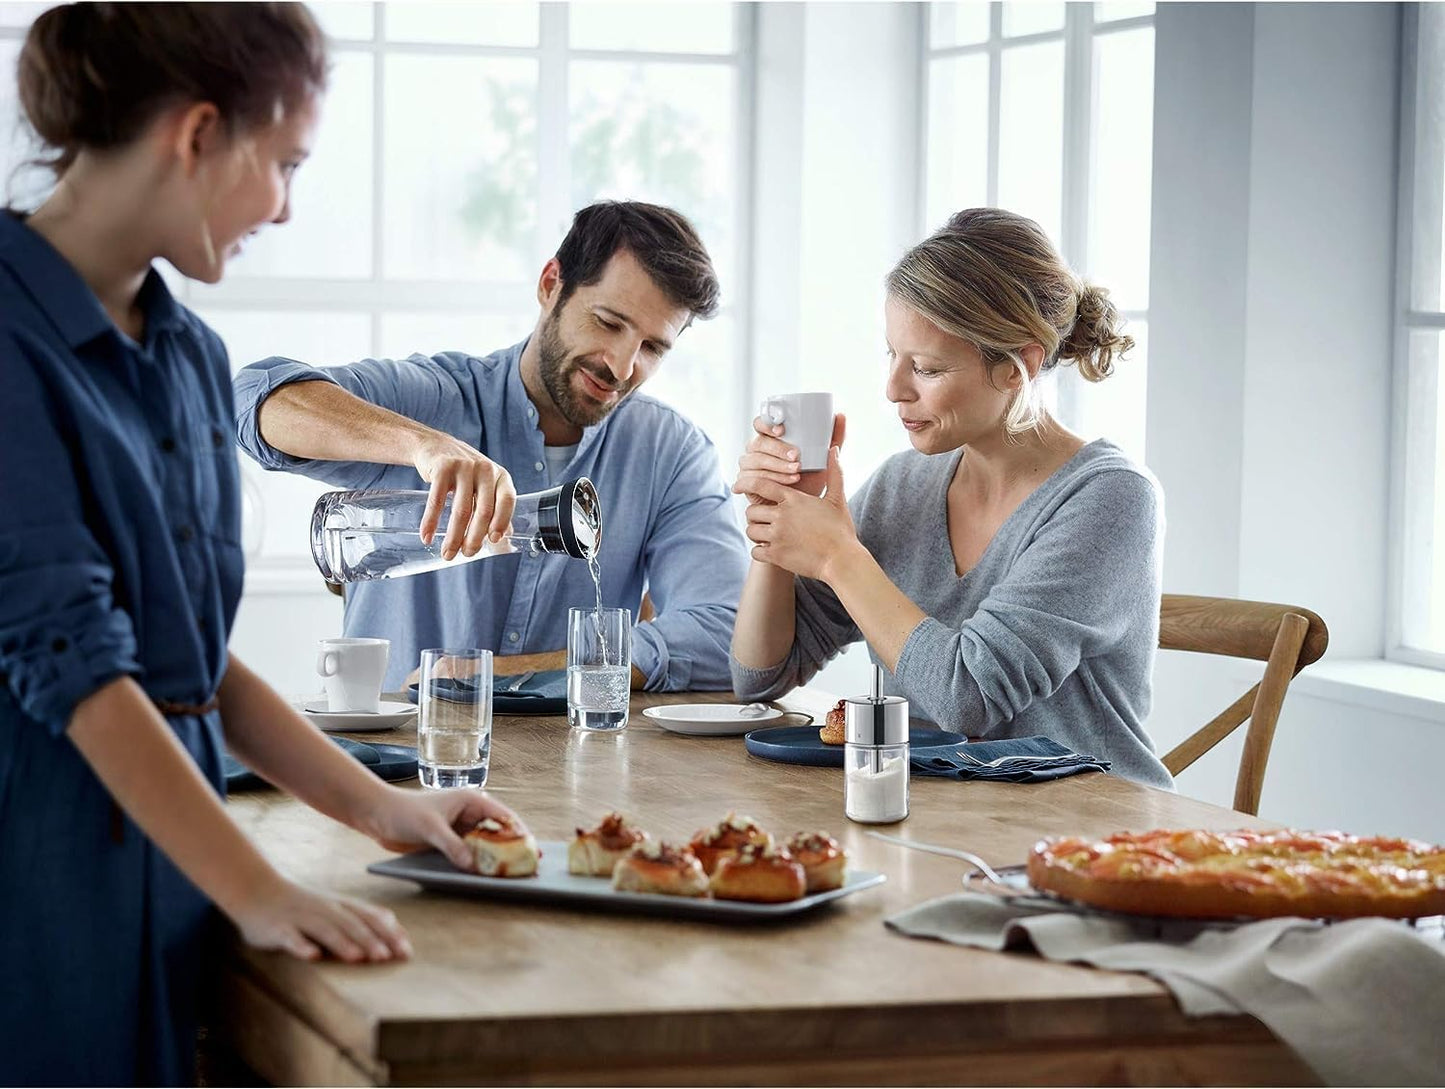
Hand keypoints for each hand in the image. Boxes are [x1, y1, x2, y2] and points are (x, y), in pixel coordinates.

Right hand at [231, 874, 411, 962]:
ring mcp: (301, 918)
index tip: (406, 951)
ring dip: (342, 943)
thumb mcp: (335, 906)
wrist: (257, 890)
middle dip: (370, 940)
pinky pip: (291, 937)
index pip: (370, 918)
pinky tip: (313, 956)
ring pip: (325, 930)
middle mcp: (325, 909)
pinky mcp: (279, 928)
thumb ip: (361, 914)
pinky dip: (302, 946)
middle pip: (351, 924)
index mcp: (341, 905)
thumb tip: (393, 922)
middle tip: (387, 957)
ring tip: (358, 957)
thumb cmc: (302, 904)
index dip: (389, 934)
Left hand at [360, 784, 525, 871]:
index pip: (502, 816)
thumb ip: (452, 846)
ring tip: (512, 872)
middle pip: (498, 832)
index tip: (531, 848)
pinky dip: (479, 863)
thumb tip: (473, 866)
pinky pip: (470, 853)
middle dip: (512, 847)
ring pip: (485, 844)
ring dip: (496, 857)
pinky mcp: (449, 841)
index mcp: (471, 800)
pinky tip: (487, 874)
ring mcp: (460, 828)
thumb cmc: (404, 813)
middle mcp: (469, 813)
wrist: (378, 816)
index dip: (519, 832)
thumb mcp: (431, 828)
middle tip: (528, 864)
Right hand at [411, 432, 516, 559]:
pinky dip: (430, 522)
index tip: (492, 540)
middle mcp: (485, 470)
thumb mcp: (484, 485)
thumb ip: (494, 507)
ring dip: (453, 537)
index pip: (507, 501)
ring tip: (447, 553)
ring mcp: (464, 467)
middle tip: (466, 554)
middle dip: (474, 538)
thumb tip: (505, 537)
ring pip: (461, 510)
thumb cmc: (464, 473)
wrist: (435, 446)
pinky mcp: (442, 468)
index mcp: (500, 476)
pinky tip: (426, 537)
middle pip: (483, 511)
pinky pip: (436, 501)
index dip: (502, 522)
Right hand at [733, 413, 845, 502]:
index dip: (767, 424)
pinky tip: (786, 485)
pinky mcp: (745, 483)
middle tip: (796, 457)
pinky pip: (751, 479)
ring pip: (755, 461)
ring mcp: (748, 466)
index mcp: (769, 437)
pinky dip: (770, 481)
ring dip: (776, 467)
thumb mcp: (824, 457)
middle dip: (777, 450)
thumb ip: (834, 437)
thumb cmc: (810, 478)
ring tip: (796, 473)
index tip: (783, 430)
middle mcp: (755, 449)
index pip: (760, 423)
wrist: (802, 509)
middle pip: (758, 443)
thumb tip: (841, 414)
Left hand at [743, 445, 860, 580]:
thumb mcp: (837, 499)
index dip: (745, 483)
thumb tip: (834, 450)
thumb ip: (834, 473)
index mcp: (793, 499)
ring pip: (751, 530)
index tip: (737, 486)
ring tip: (767, 535)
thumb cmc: (841, 530)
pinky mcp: (776, 555)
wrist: (842, 560)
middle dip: (756, 515)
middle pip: (751, 510)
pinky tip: (770, 550)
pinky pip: (755, 551)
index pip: (760, 485)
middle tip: (766, 520)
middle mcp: (781, 515)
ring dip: (756, 532)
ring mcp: (777, 536)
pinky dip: (760, 551)